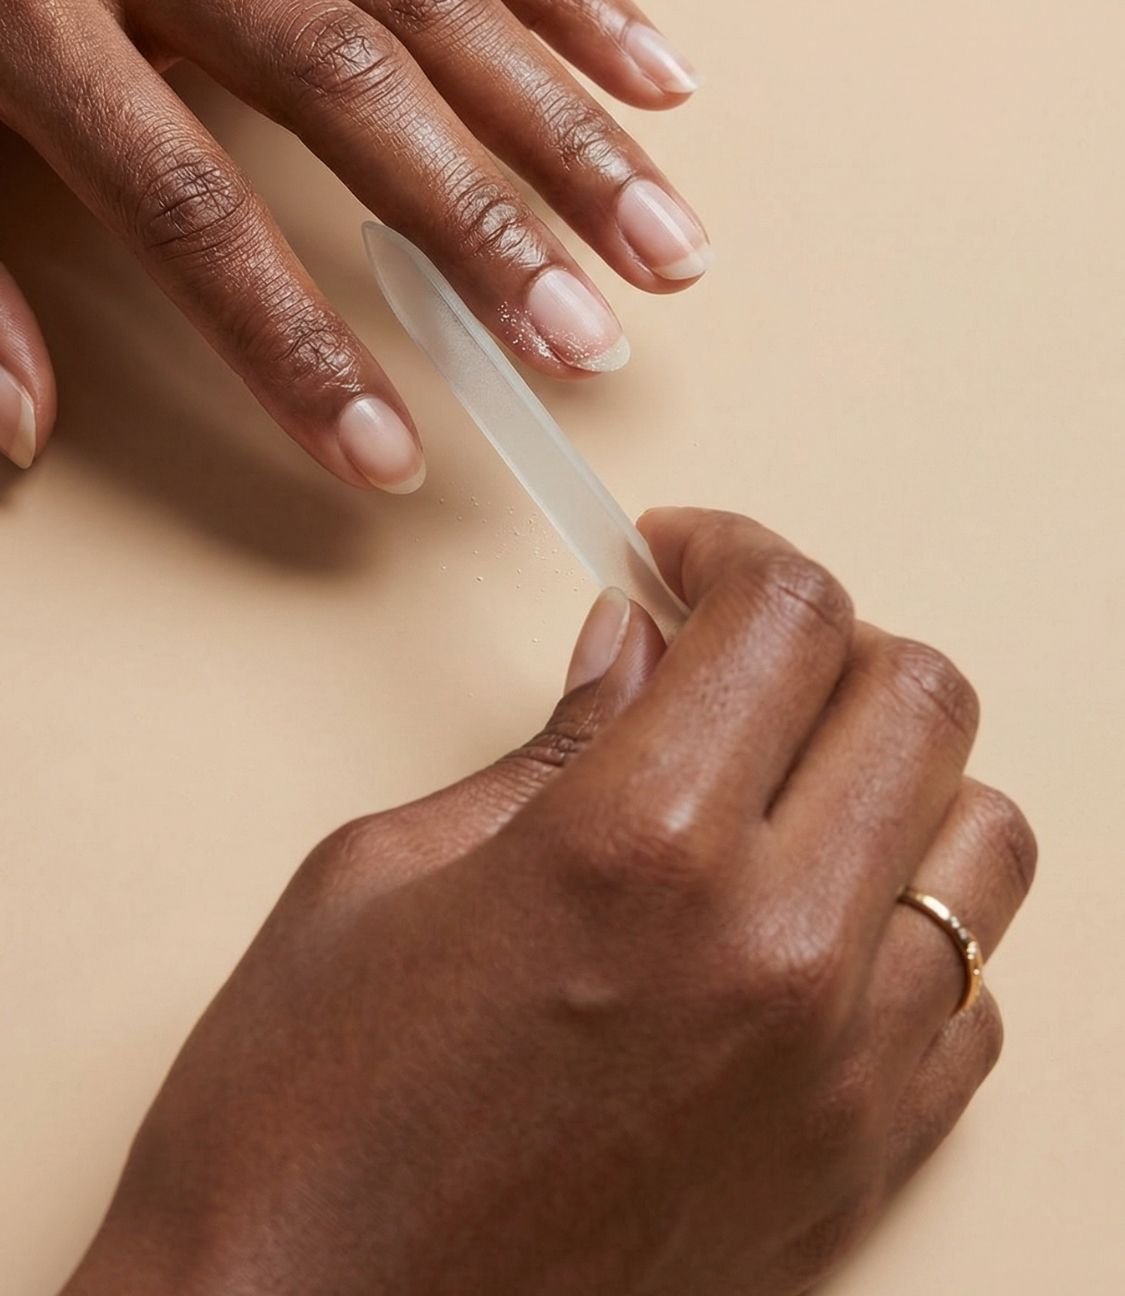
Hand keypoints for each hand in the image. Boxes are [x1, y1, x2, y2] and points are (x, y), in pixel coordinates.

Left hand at [0, 0, 706, 484]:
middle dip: (482, 228)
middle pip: (348, 88)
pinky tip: (650, 71)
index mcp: (24, 7)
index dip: (292, 338)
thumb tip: (22, 422)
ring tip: (664, 238)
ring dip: (565, 123)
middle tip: (580, 343)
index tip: (381, 448)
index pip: (184, 203)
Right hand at [61, 509, 1034, 1295]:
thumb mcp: (386, 870)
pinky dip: (908, 930)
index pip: (788, 611)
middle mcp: (775, 950)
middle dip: (826, 642)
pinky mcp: (858, 1169)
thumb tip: (635, 648)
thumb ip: (548, 741)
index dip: (733, 551)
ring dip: (891, 778)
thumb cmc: (306, 1119)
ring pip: (982, 841)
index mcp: (639, 841)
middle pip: (918, 696)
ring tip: (785, 787)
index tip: (681, 562)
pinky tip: (803, 927)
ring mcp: (838, 1071)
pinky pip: (970, 997)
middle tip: (732, 659)